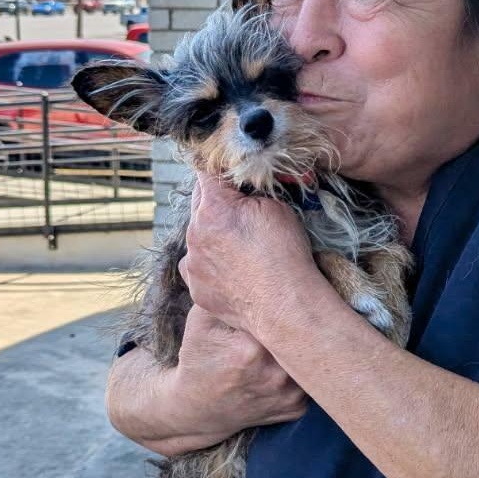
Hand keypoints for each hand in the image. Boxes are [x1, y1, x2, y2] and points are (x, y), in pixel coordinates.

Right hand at [106, 303, 307, 455]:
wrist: (198, 408)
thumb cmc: (200, 356)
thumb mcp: (202, 319)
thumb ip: (222, 289)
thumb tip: (245, 255)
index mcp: (252, 350)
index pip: (284, 310)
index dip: (290, 295)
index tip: (293, 285)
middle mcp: (276, 376)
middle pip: (304, 333)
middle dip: (306, 316)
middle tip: (306, 301)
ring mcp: (290, 396)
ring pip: (312, 354)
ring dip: (309, 340)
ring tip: (303, 327)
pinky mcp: (296, 409)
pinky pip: (311, 377)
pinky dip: (305, 366)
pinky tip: (294, 356)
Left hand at [178, 170, 319, 335]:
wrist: (286, 306)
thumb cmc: (285, 255)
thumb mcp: (276, 207)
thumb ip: (249, 193)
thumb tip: (240, 189)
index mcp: (213, 208)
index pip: (206, 172)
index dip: (222, 171)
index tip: (233, 176)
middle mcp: (194, 233)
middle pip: (199, 203)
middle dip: (217, 202)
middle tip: (242, 211)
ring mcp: (192, 264)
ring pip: (197, 236)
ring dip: (213, 234)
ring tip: (241, 248)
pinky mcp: (196, 288)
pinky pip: (198, 266)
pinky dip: (211, 263)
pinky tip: (234, 270)